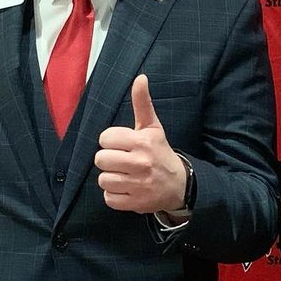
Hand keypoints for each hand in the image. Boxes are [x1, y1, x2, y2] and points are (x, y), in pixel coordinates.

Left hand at [94, 74, 187, 212]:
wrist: (179, 185)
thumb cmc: (160, 153)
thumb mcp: (153, 128)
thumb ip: (143, 103)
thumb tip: (140, 77)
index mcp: (142, 142)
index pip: (105, 139)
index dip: (110, 142)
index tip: (123, 146)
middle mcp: (141, 163)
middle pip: (101, 160)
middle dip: (108, 161)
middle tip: (121, 162)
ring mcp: (138, 185)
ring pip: (103, 180)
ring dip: (111, 179)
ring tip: (124, 176)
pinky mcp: (136, 203)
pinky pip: (109, 198)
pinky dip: (114, 195)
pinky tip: (126, 189)